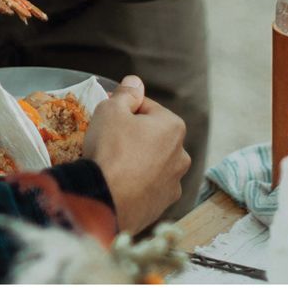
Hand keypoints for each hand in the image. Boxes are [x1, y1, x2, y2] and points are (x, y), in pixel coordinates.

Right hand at [84, 75, 190, 232]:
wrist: (105, 200)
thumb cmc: (110, 148)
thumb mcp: (111, 109)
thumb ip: (126, 92)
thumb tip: (135, 82)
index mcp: (173, 127)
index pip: (145, 107)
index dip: (124, 108)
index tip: (108, 115)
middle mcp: (181, 155)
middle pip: (152, 135)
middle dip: (134, 134)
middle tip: (109, 138)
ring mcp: (174, 184)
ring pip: (152, 161)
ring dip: (137, 159)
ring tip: (113, 163)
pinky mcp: (163, 206)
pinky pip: (148, 185)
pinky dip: (137, 182)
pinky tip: (119, 182)